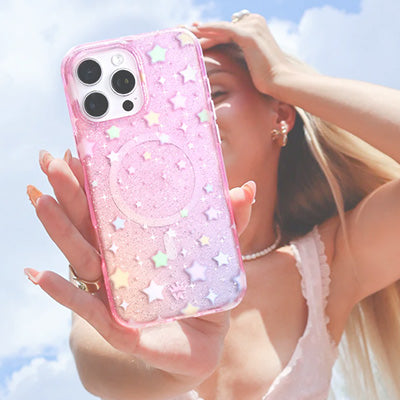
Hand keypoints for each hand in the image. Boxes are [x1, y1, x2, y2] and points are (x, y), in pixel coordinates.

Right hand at [25, 150, 254, 382]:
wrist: (203, 340)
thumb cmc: (205, 292)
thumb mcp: (219, 253)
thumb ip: (230, 221)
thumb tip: (246, 188)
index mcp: (140, 242)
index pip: (114, 208)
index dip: (97, 182)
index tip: (80, 153)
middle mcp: (120, 261)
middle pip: (90, 224)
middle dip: (71, 193)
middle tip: (50, 161)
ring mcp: (114, 289)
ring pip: (81, 255)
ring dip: (59, 229)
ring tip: (40, 200)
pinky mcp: (116, 322)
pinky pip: (85, 306)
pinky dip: (61, 292)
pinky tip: (37, 274)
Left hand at [190, 13, 305, 96]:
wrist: (282, 81)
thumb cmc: (268, 78)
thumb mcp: (251, 64)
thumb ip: (241, 57)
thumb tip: (228, 65)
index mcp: (254, 29)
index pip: (225, 30)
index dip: (208, 34)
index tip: (192, 39)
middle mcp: (253, 23)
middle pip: (221, 28)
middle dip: (201, 32)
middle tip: (183, 33)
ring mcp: (252, 27)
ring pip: (220, 29)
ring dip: (201, 32)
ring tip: (185, 34)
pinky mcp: (248, 34)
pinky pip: (224, 29)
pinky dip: (209, 29)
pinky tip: (196, 31)